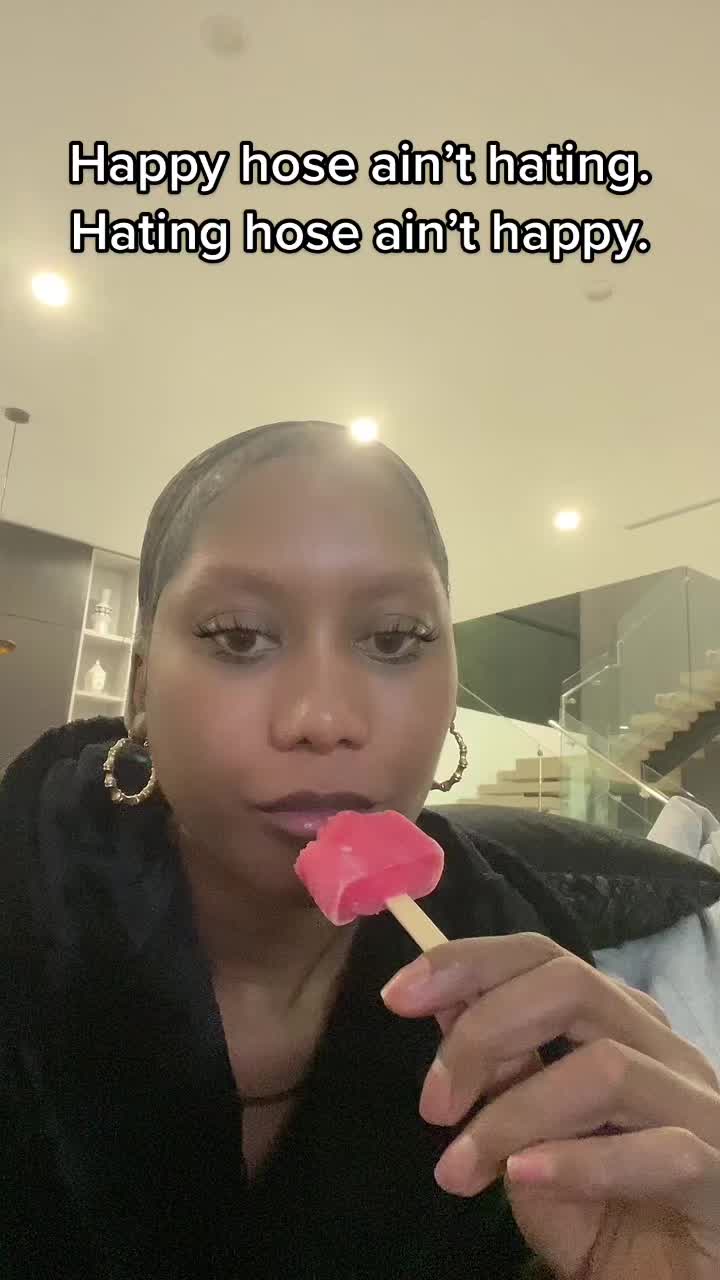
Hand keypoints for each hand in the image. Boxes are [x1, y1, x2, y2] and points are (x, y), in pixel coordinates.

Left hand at [381, 933, 719, 1278]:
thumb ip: (497, 1067)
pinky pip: (663, 1149)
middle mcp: (665, 1049)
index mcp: (619, 1025)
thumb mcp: (526, 1137)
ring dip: (514, 1116)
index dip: (468, 963)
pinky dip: (581, 1161)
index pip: (544, 958)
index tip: (397, 995)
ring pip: (605, 1067)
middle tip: (432, 1104)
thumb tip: (441, 997)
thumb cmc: (599, 1214)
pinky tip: (524, 1180)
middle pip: (573, 986)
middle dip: (485, 1031)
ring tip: (459, 1172)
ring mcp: (702, 1106)